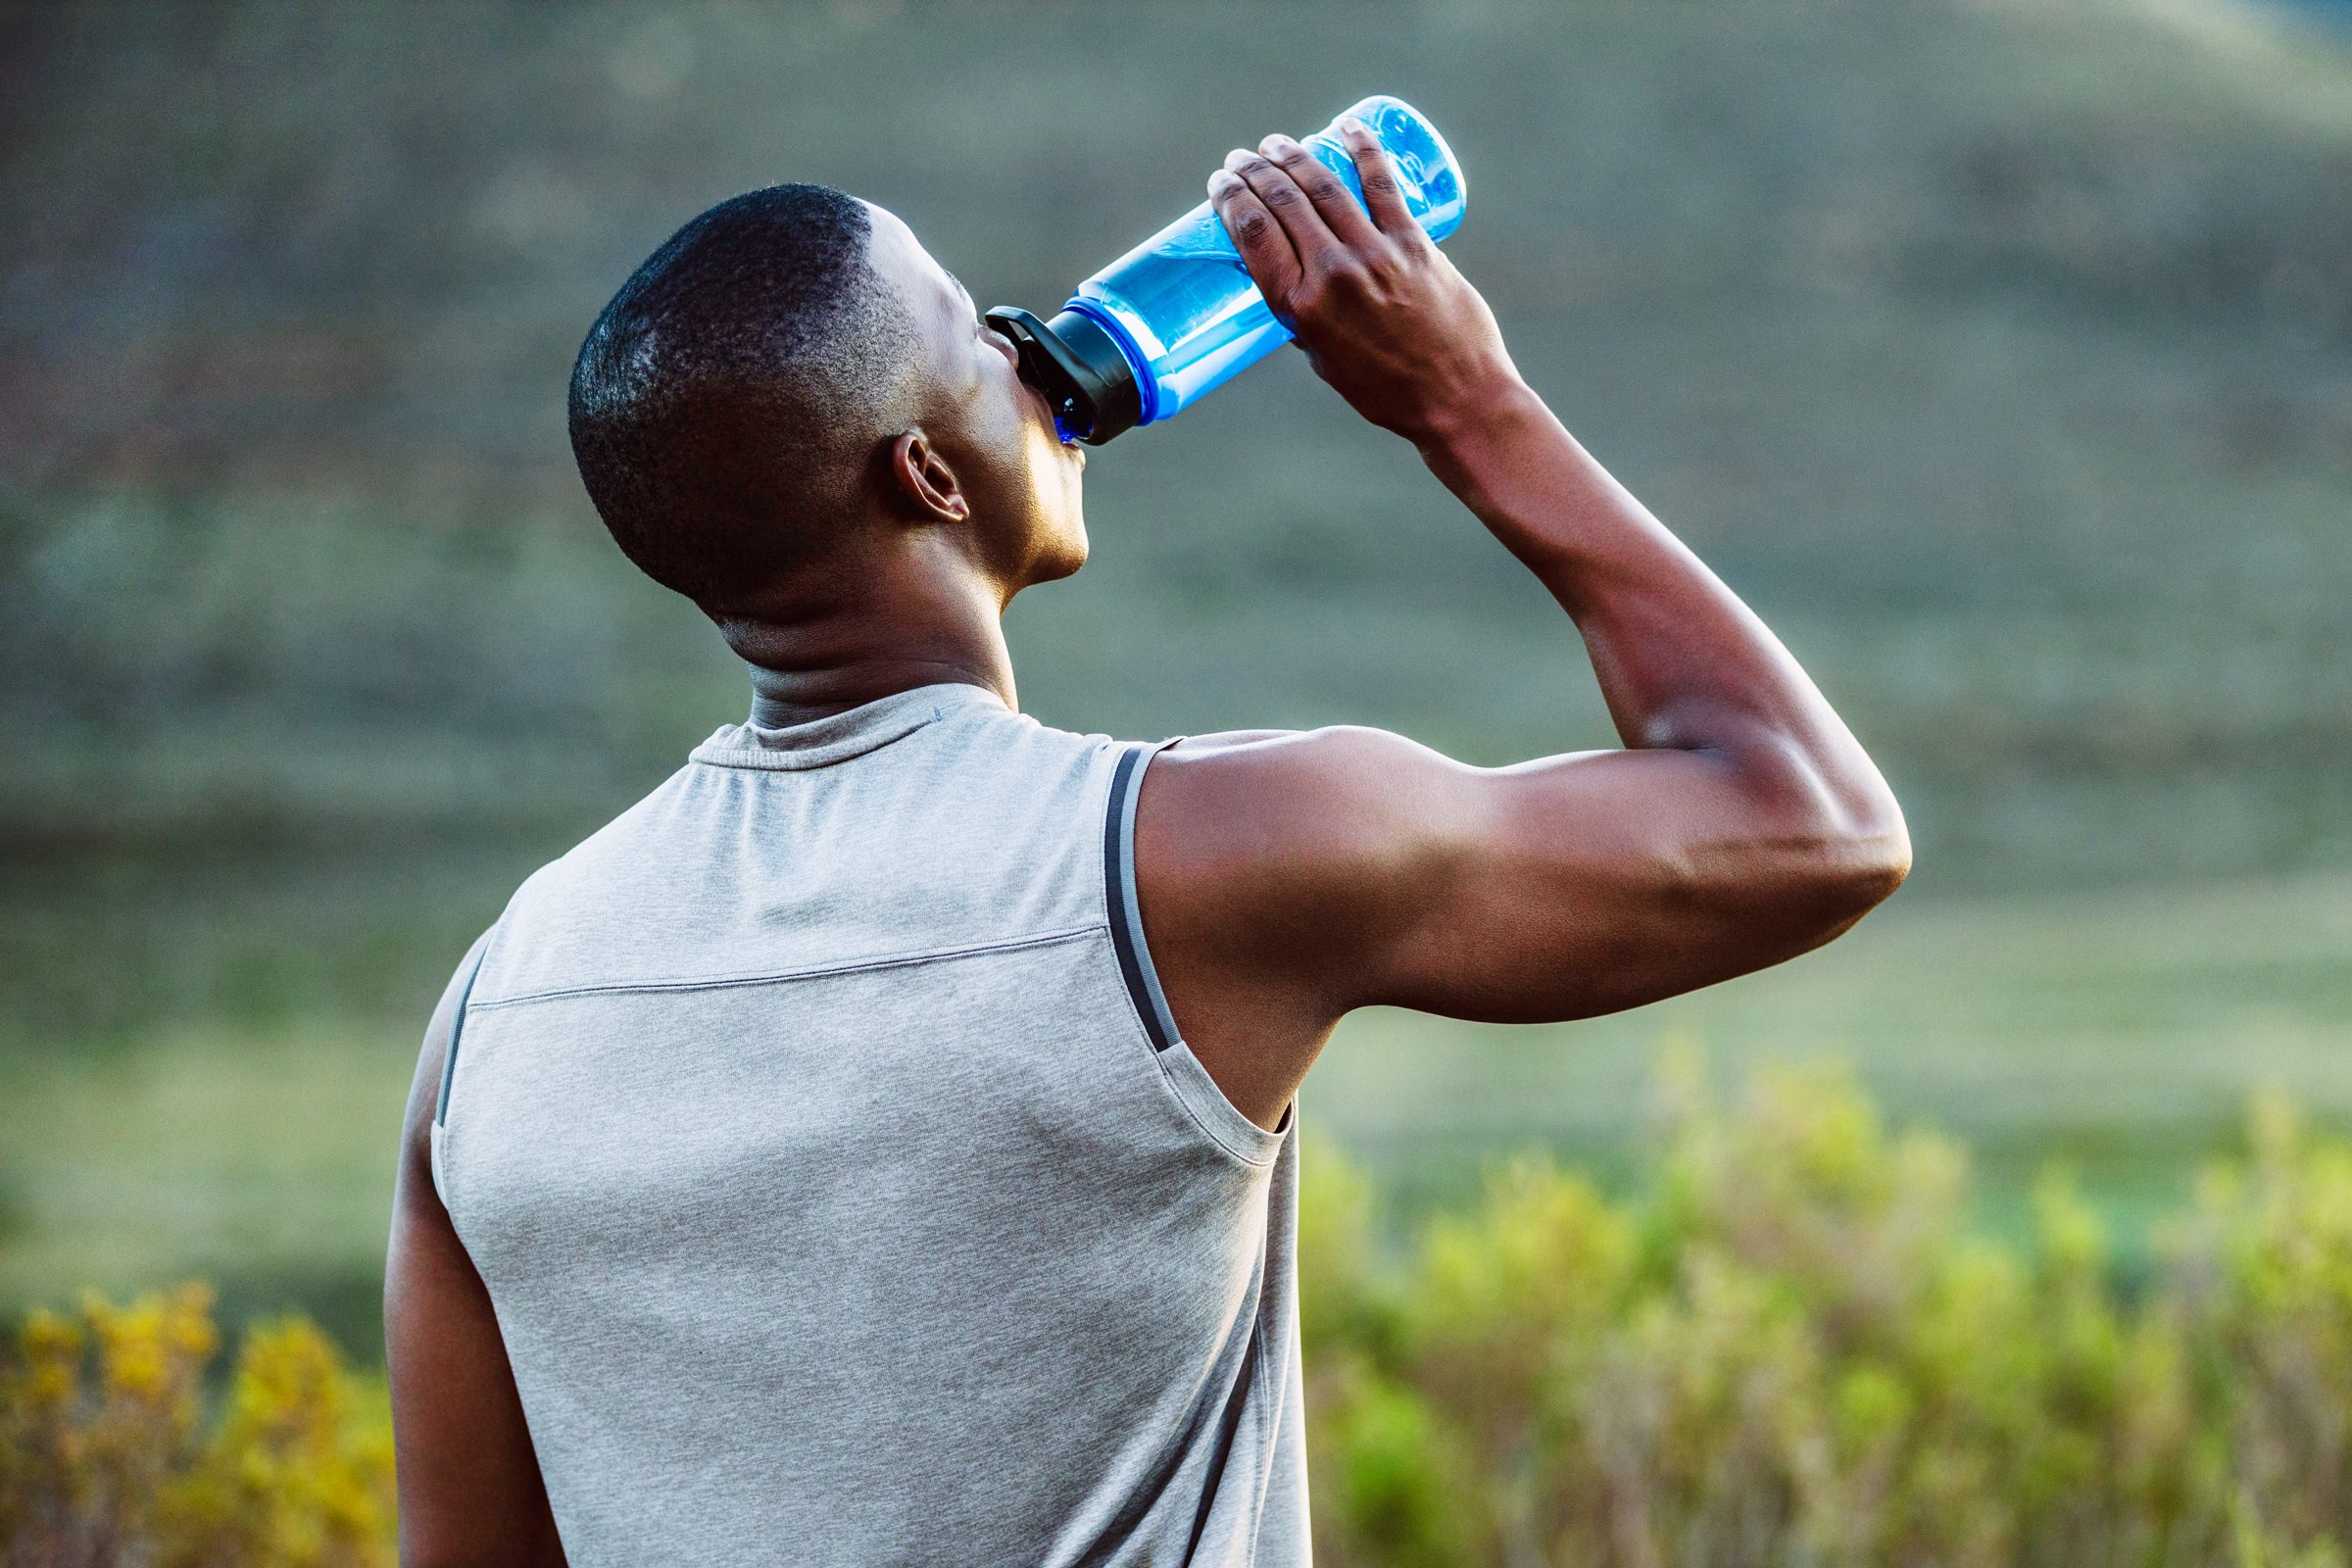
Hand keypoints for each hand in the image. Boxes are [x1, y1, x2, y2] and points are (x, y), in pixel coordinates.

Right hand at [1207, 119, 1520, 444]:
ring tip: (1277, 144)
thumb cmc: (1387, 393)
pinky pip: (1384, 185)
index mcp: (1301, 309)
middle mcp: (1332, 275)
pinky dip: (1364, 149)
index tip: (1221, 184)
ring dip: (1294, 157)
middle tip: (1242, 158)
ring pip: (1325, 188)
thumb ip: (1307, 325)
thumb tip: (1294, 295)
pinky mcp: (1414, 244)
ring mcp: (1375, 255)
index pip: (1255, 236)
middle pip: (1283, 204)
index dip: (1232, 201)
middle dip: (1255, 172)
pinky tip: (1347, 127)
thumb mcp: (1326, 362)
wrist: (1458, 400)